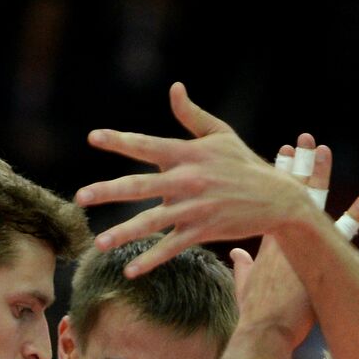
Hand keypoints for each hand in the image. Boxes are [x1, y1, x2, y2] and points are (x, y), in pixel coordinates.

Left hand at [75, 83, 316, 276]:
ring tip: (100, 243)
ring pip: (153, 221)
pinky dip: (151, 260)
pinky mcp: (203, 231)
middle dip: (108, 191)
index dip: (120, 141)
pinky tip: (130, 271)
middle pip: (141, 185)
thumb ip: (192, 115)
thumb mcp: (221, 135)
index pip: (148, 145)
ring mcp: (195, 208)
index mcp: (189, 154)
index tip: (93, 137)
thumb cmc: (244, 164)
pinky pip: (172, 247)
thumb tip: (174, 88)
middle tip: (80, 197)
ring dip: (124, 233)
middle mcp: (188, 180)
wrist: (278, 199)